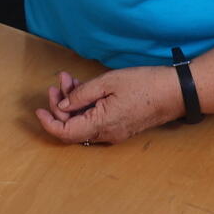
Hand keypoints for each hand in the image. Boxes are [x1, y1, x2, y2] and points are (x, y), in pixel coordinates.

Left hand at [35, 66, 183, 145]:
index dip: (49, 122)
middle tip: (60, 82)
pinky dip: (85, 105)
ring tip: (70, 79)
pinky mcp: (120, 126)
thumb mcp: (108, 82)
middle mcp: (107, 134)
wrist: (174, 92)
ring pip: (83, 122)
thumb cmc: (144, 84)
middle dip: (60, 104)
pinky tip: (84, 88)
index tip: (39, 109)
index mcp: (102, 125)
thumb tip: (62, 105)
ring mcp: (114, 132)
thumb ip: (82, 95)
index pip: (66, 133)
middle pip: (73, 126)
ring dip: (72, 102)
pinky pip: (95, 120)